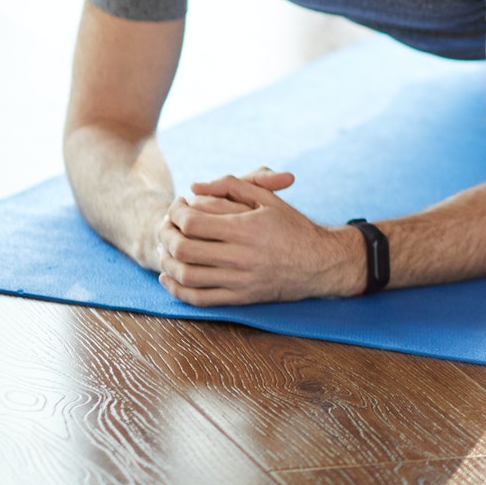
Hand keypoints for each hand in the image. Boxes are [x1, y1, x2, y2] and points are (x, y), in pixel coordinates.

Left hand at [154, 168, 361, 304]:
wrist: (320, 263)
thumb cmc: (292, 226)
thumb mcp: (267, 199)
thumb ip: (231, 186)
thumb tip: (194, 188)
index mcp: (247, 228)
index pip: (193, 222)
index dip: (176, 212)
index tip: (177, 207)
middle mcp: (242, 256)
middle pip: (183, 248)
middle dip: (166, 234)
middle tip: (166, 225)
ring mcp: (240, 280)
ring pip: (186, 275)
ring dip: (167, 261)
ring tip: (166, 247)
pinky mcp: (240, 298)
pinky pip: (198, 298)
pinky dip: (176, 289)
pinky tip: (170, 276)